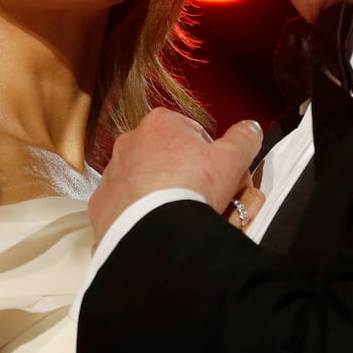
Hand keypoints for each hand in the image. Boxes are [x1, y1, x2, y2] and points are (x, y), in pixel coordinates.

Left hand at [87, 108, 262, 242]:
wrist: (156, 230)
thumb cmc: (193, 188)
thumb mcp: (232, 159)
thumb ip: (244, 137)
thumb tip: (250, 128)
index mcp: (161, 122)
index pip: (194, 135)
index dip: (212, 158)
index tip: (218, 179)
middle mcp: (130, 140)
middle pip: (168, 157)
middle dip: (184, 175)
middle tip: (202, 198)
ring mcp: (112, 171)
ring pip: (145, 180)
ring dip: (161, 193)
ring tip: (179, 214)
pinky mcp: (102, 201)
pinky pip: (124, 204)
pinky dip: (140, 212)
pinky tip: (157, 224)